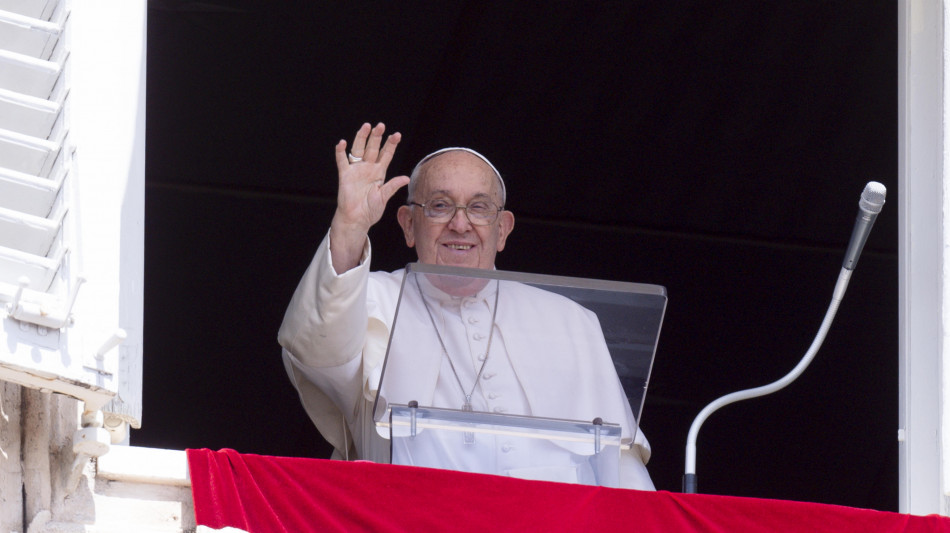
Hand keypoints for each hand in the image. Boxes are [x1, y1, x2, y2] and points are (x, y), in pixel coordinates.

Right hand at [329, 123, 409, 271]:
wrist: (357, 219)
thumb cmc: (370, 210)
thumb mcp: (384, 197)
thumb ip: (392, 186)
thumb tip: (405, 178)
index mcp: (379, 173)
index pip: (386, 155)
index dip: (391, 145)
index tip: (397, 135)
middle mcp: (368, 168)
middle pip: (373, 148)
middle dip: (377, 137)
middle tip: (381, 126)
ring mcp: (356, 170)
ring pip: (359, 150)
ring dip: (361, 138)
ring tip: (366, 127)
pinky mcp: (345, 175)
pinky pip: (342, 161)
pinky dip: (341, 152)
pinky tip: (342, 143)